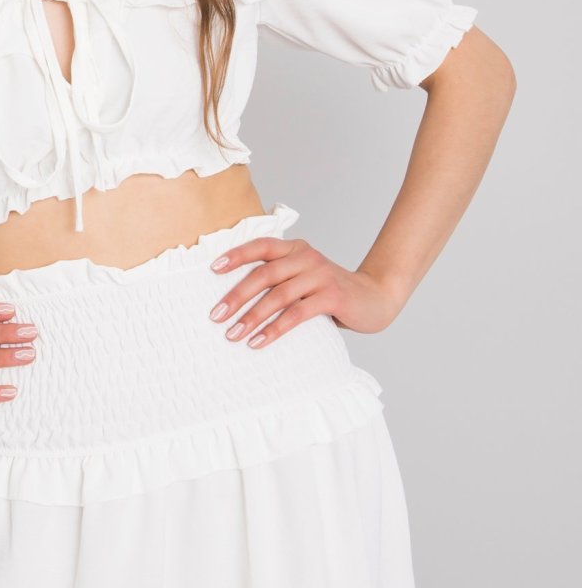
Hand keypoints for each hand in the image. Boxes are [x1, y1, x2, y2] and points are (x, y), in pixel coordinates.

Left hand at [207, 236, 406, 347]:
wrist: (376, 298)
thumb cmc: (330, 292)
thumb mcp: (304, 277)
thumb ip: (280, 278)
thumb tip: (234, 298)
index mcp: (296, 248)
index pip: (262, 245)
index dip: (237, 255)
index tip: (212, 269)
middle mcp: (307, 258)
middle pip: (264, 274)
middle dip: (236, 296)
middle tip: (215, 316)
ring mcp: (320, 276)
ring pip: (278, 296)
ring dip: (251, 317)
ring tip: (232, 334)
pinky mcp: (332, 297)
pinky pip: (296, 315)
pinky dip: (274, 329)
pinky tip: (258, 342)